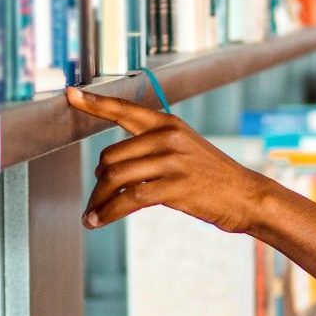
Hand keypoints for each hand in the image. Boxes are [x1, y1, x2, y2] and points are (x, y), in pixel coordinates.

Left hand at [65, 86, 275, 233]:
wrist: (246, 196)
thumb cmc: (212, 176)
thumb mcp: (186, 147)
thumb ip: (153, 146)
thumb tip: (112, 164)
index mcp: (168, 123)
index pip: (124, 109)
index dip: (94, 103)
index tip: (70, 94)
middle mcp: (167, 137)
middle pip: (110, 156)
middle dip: (98, 181)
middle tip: (96, 199)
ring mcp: (171, 161)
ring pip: (115, 178)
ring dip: (98, 201)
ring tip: (91, 215)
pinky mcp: (174, 187)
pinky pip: (128, 199)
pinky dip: (108, 212)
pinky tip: (98, 222)